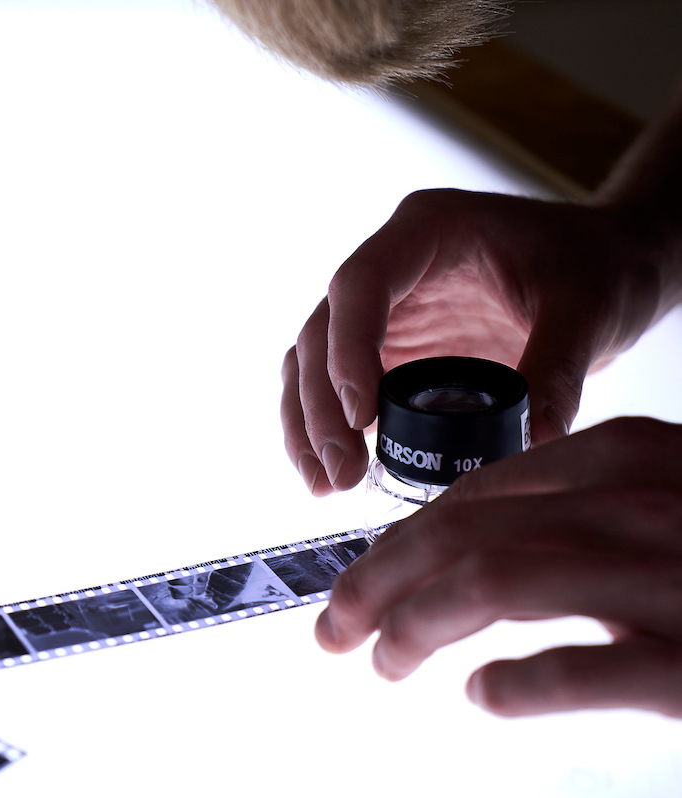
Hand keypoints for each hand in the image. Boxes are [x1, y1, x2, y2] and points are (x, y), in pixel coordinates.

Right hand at [282, 189, 662, 494]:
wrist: (601, 264)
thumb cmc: (595, 264)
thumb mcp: (587, 307)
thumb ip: (559, 368)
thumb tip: (531, 444)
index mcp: (429, 230)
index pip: (361, 284)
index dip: (349, 349)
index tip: (362, 417)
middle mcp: (392, 266)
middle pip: (322, 331)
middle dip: (322, 407)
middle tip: (342, 474)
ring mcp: (386, 309)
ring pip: (312, 361)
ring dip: (309, 423)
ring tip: (325, 484)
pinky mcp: (390, 347)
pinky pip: (335, 384)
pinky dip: (326, 426)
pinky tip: (332, 470)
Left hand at [315, 417, 681, 716]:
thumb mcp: (649, 505)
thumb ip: (570, 516)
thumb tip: (467, 558)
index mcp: (618, 459)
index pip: (472, 495)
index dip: (398, 539)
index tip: (357, 578)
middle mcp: (634, 501)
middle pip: (461, 531)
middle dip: (377, 579)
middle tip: (333, 628)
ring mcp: (667, 573)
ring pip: (496, 581)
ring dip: (419, 625)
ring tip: (384, 662)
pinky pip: (584, 667)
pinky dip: (521, 683)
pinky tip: (485, 698)